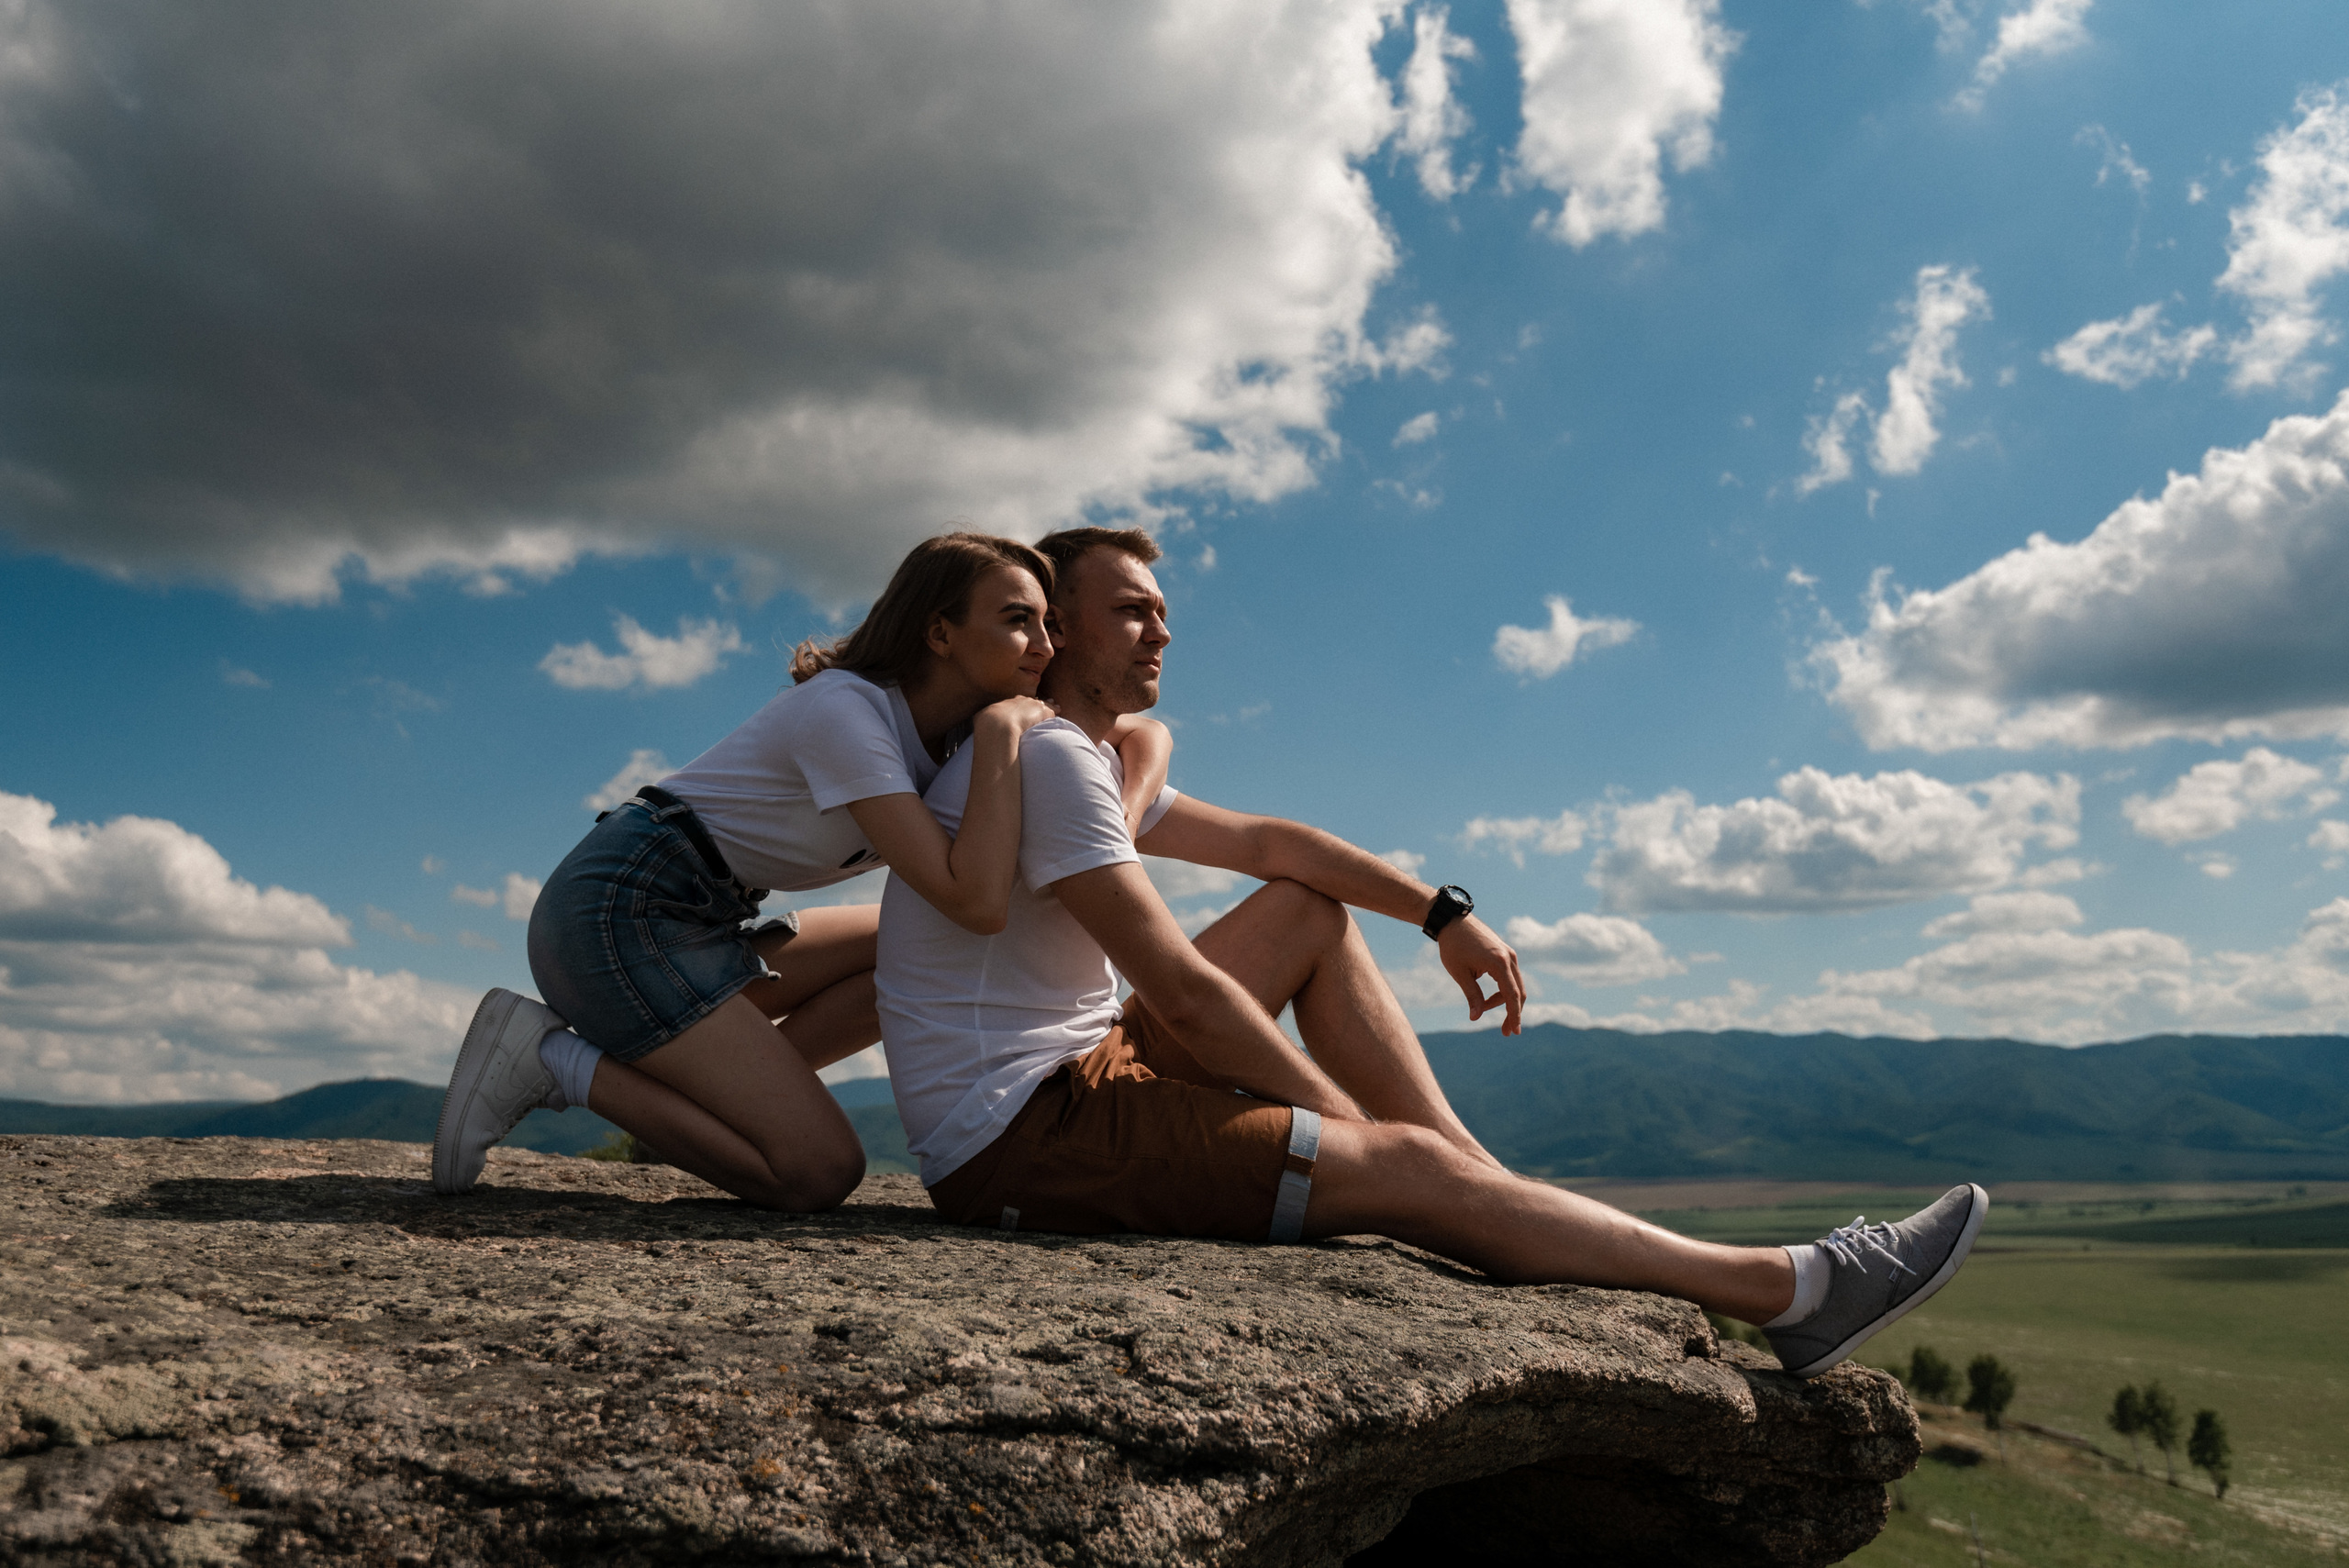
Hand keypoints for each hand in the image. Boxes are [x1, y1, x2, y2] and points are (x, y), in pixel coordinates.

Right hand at [977, 696, 1056, 735]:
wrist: (999, 725)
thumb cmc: (988, 726)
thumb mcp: (981, 722)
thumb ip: (982, 724)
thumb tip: (979, 732)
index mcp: (1004, 705)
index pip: (1013, 703)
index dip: (1018, 705)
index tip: (1021, 707)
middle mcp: (1016, 701)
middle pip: (1027, 700)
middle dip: (1033, 701)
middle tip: (1038, 701)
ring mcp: (1029, 705)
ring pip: (1040, 703)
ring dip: (1047, 704)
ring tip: (1054, 704)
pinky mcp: (1040, 711)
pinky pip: (1050, 709)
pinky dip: (1055, 709)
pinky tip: (1059, 709)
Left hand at [1437, 915, 1524, 1035]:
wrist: (1452, 920)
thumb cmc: (1453, 946)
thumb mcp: (1460, 973)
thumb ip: (1472, 995)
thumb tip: (1475, 1018)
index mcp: (1499, 963)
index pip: (1512, 995)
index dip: (1514, 1015)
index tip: (1513, 1032)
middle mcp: (1509, 958)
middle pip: (1518, 992)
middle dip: (1512, 1013)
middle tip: (1505, 1032)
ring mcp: (1509, 954)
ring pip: (1514, 984)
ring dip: (1505, 1001)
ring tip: (1485, 1010)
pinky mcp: (1504, 952)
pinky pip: (1509, 976)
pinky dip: (1502, 989)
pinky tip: (1488, 999)